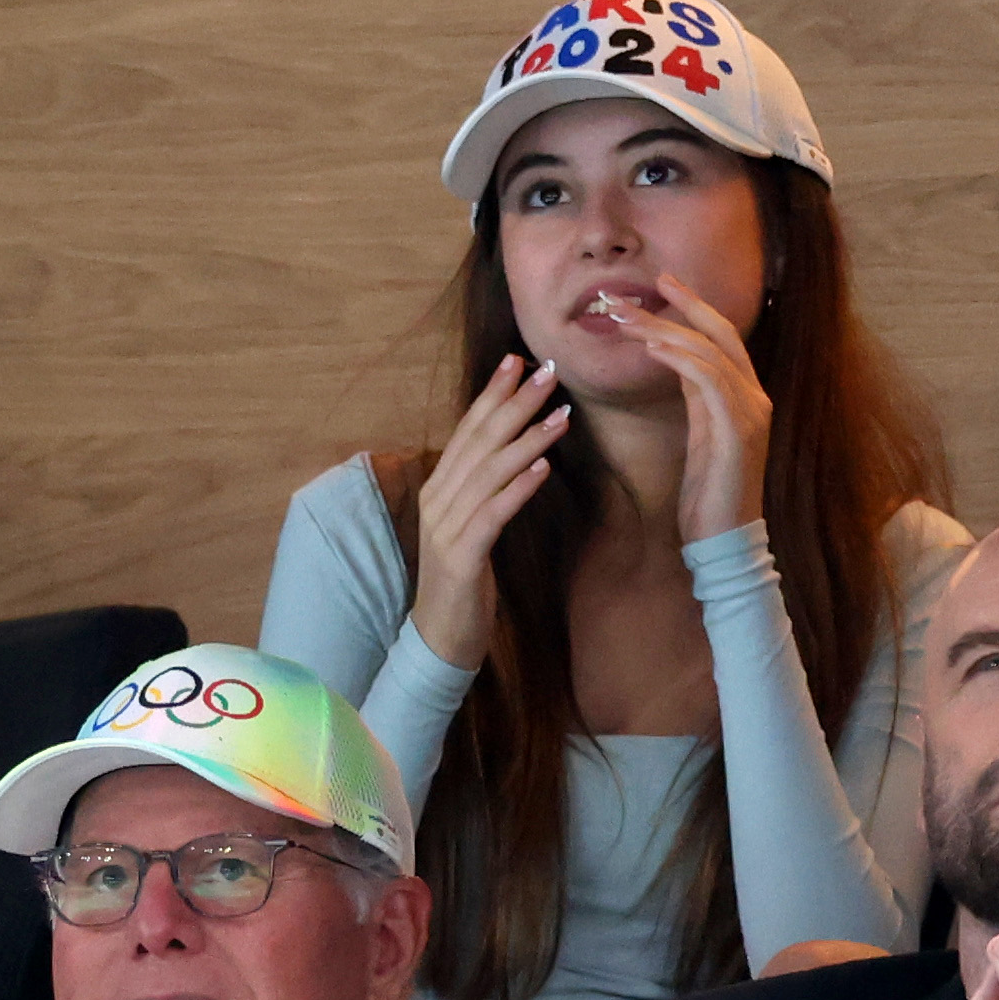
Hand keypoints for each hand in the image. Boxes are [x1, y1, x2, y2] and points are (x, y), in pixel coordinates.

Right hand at [406, 357, 569, 664]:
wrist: (438, 638)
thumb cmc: (463, 582)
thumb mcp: (473, 528)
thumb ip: (485, 492)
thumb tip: (517, 455)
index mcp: (439, 489)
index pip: (467, 431)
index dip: (492, 394)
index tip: (517, 361)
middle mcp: (438, 500)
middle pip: (478, 441)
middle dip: (515, 403)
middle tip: (549, 371)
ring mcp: (446, 528)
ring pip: (489, 471)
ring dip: (527, 439)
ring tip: (561, 413)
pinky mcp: (461, 556)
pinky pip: (493, 513)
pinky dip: (518, 486)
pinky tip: (543, 467)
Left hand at [603, 276, 773, 539]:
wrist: (723, 541)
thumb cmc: (708, 494)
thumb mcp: (701, 434)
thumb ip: (697, 397)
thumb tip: (676, 358)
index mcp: (748, 398)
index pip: (724, 338)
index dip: (695, 307)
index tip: (664, 283)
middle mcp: (756, 398)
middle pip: (721, 334)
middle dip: (682, 305)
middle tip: (646, 285)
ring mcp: (751, 414)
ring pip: (709, 353)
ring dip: (665, 330)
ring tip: (628, 319)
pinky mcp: (738, 431)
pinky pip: (709, 381)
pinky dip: (680, 359)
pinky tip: (652, 347)